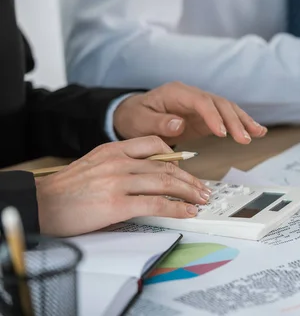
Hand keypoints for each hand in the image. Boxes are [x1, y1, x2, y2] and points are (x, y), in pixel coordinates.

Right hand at [35, 136, 210, 236]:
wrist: (40, 204)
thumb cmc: (66, 190)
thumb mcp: (94, 164)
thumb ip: (120, 164)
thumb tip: (148, 174)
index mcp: (113, 149)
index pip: (154, 144)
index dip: (176, 157)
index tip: (187, 168)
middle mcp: (118, 161)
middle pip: (166, 166)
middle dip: (189, 179)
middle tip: (202, 189)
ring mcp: (118, 181)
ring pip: (165, 182)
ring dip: (189, 192)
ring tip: (200, 200)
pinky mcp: (117, 203)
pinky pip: (156, 204)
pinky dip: (176, 208)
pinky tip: (186, 212)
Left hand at [113, 82, 266, 144]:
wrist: (134, 115)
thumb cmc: (135, 117)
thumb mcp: (139, 121)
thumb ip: (158, 122)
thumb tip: (179, 123)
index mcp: (176, 93)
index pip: (200, 101)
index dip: (213, 116)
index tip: (222, 133)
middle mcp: (192, 95)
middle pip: (219, 104)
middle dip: (234, 121)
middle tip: (244, 139)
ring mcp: (201, 104)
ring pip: (228, 109)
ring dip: (243, 121)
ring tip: (258, 133)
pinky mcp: (207, 116)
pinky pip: (227, 117)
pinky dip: (242, 123)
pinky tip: (257, 131)